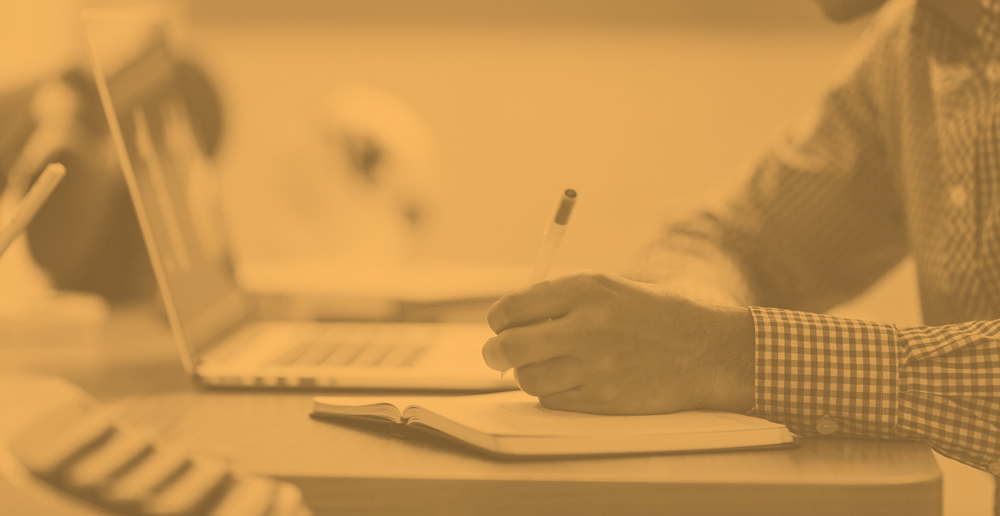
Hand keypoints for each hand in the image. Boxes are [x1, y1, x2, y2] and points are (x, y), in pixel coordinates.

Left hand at [482, 272, 754, 414]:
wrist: (705, 351)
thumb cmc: (654, 315)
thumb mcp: (610, 287)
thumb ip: (561, 298)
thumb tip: (511, 316)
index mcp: (585, 289)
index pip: (512, 308)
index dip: (499, 320)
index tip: (500, 326)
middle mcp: (585, 326)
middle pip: (510, 347)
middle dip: (496, 352)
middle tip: (497, 354)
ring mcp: (593, 366)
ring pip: (527, 378)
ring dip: (527, 374)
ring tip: (544, 365)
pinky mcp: (602, 399)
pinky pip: (551, 400)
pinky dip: (551, 392)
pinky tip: (569, 380)